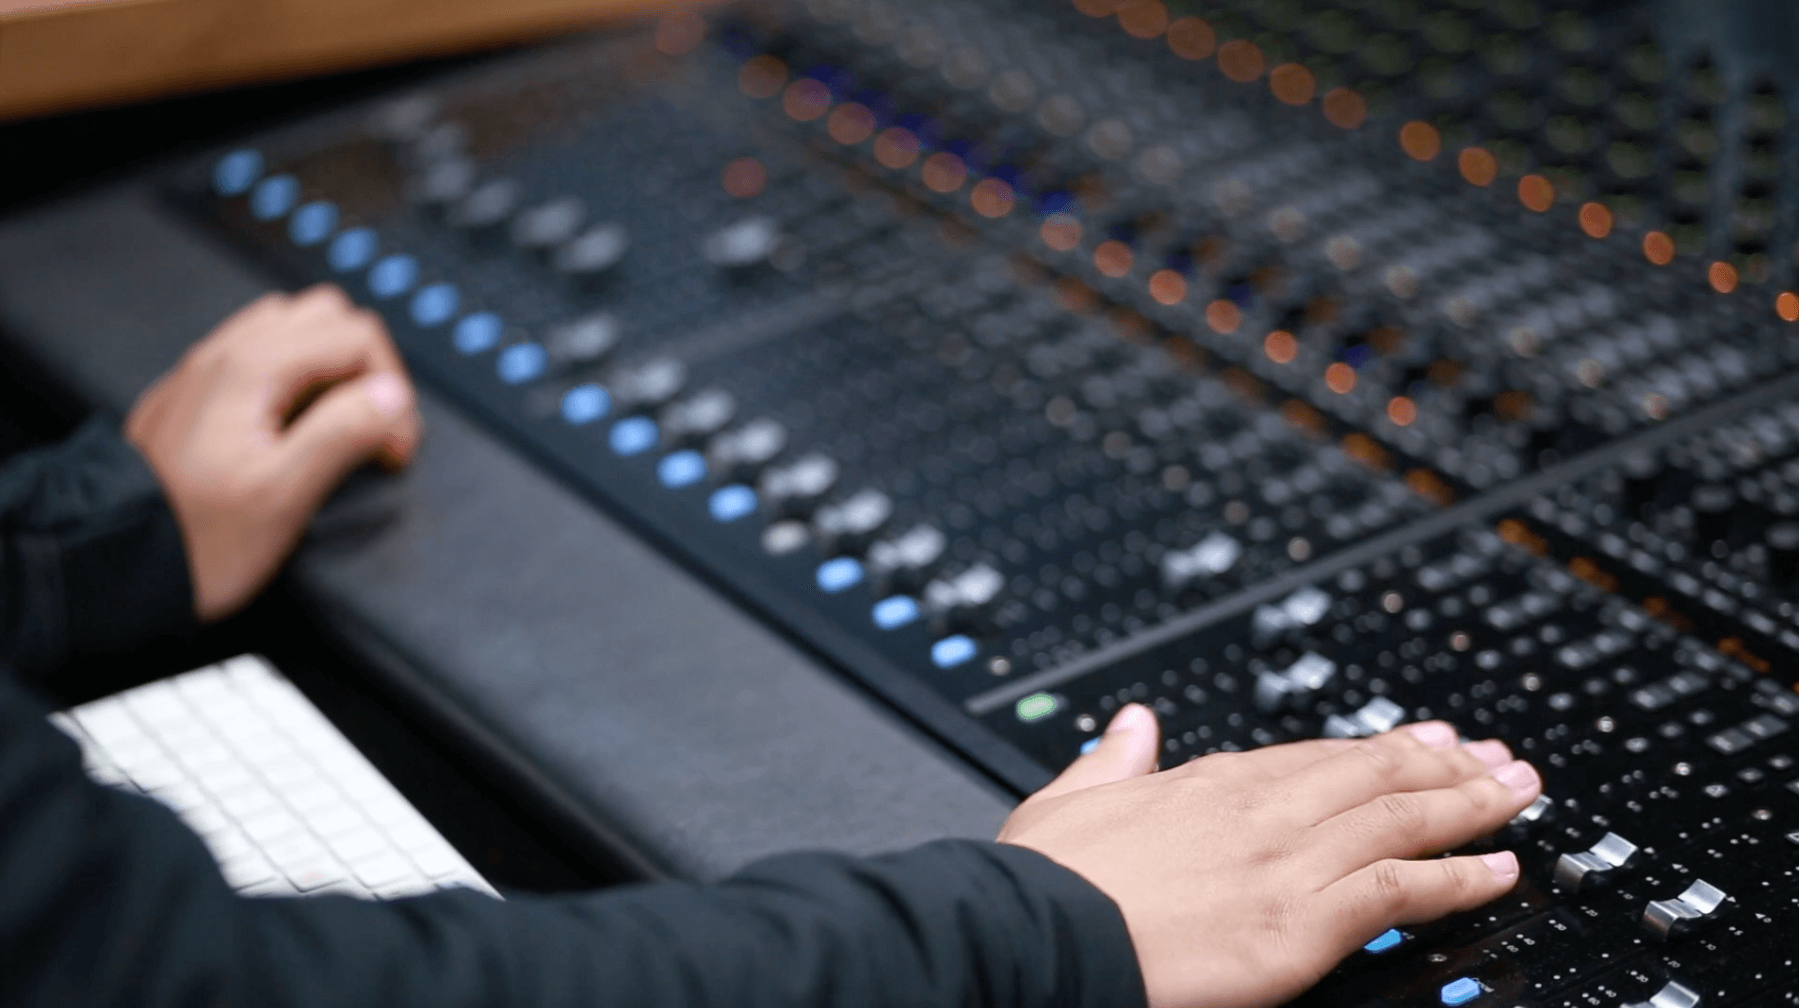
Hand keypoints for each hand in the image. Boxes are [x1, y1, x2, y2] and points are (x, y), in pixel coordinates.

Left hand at [126, 285, 422, 621]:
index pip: (358, 337)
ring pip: (295, 327)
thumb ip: (343, 433)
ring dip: (333, 368)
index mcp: (253, 369)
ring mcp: (209, 369)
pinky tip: (297, 425)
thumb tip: (392, 397)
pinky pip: (263, 352)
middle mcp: (226, 355)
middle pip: (330, 316)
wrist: (118, 561)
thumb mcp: (284, 495)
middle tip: (373, 430)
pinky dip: (297, 376)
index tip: (391, 447)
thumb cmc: (197, 541)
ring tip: (338, 426)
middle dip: (368, 368)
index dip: (393, 391)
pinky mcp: (200, 392)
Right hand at [998, 707, 1540, 1007]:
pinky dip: (1457, 878)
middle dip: (1446, 764)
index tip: (1424, 740)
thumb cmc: (1045, 883)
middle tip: (1499, 759)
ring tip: (1518, 798)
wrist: (1036, 936)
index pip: (1315, 756)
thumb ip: (1113, 758)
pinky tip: (1496, 872)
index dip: (1379, 749)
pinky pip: (1400, 890)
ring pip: (1401, 819)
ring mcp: (1286, 863)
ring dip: (1470, 807)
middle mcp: (1259, 811)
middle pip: (1375, 775)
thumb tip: (1132, 725)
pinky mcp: (1301, 923)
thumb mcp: (1067, 800)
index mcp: (1207, 782)